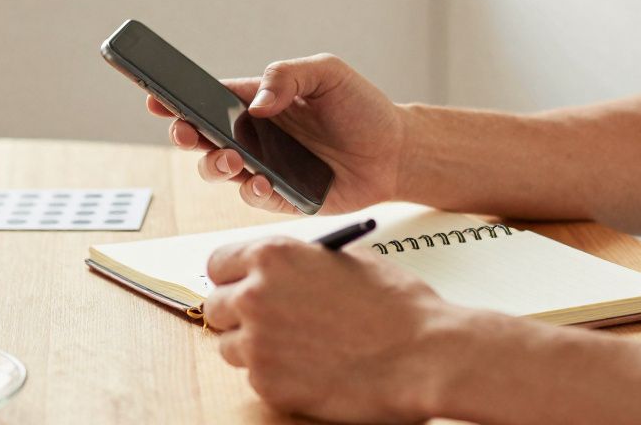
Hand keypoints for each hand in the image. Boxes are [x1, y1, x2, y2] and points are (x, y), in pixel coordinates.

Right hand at [146, 53, 405, 213]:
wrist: (395, 151)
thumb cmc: (361, 107)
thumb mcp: (327, 73)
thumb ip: (287, 76)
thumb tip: (255, 102)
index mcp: (255, 101)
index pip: (206, 98)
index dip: (176, 99)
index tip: (153, 96)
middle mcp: (253, 135)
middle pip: (201, 138)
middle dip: (184, 135)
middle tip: (186, 132)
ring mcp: (263, 167)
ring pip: (218, 171)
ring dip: (214, 165)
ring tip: (231, 159)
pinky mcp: (280, 197)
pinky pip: (252, 197)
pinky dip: (252, 190)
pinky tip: (264, 180)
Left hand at [202, 237, 482, 422]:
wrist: (425, 355)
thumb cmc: (397, 307)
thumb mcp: (347, 260)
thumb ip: (303, 262)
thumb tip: (284, 271)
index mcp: (273, 256)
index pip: (218, 263)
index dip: (232, 276)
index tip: (239, 285)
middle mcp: (255, 296)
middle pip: (215, 306)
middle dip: (238, 314)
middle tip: (267, 322)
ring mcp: (258, 343)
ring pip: (230, 347)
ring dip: (255, 348)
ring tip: (298, 348)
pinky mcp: (268, 384)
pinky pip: (255, 378)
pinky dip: (277, 376)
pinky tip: (311, 369)